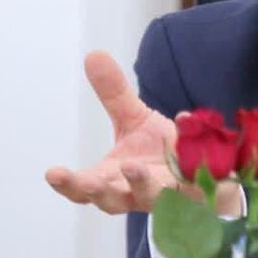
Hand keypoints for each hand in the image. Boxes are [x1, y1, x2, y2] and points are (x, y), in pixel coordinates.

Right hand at [45, 51, 240, 213]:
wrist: (205, 165)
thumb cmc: (161, 149)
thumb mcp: (134, 118)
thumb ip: (113, 92)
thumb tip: (93, 55)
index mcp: (112, 179)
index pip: (83, 189)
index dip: (68, 184)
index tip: (52, 173)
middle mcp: (134, 193)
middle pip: (110, 201)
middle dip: (97, 192)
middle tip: (88, 182)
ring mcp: (165, 196)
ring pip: (149, 198)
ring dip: (140, 184)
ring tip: (132, 166)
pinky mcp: (195, 193)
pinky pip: (192, 182)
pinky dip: (189, 165)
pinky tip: (186, 138)